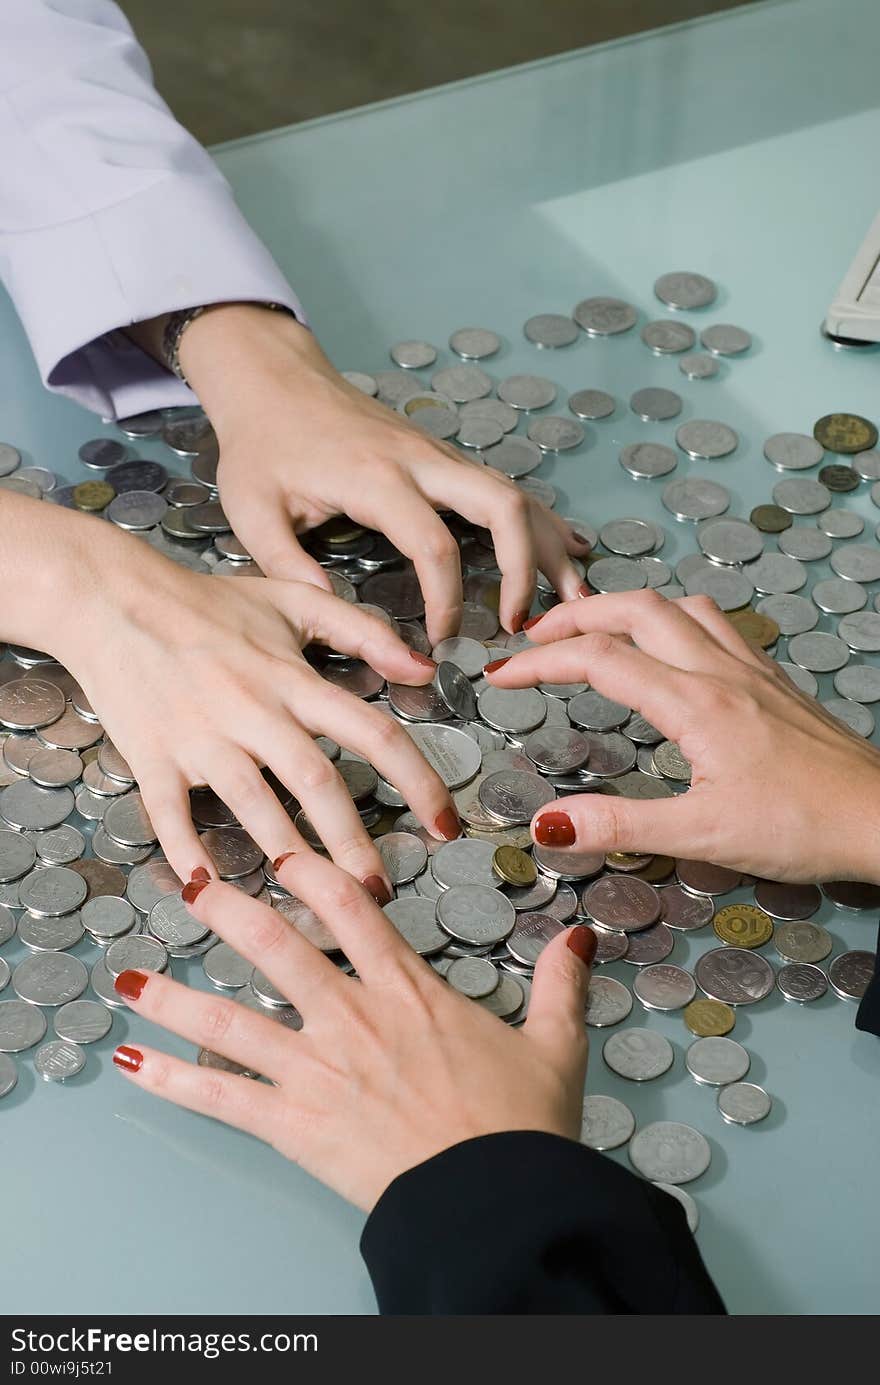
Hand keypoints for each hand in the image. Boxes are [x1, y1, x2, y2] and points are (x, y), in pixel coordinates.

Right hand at [52, 536, 456, 890]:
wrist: (113, 598)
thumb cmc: (207, 603)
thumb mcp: (293, 600)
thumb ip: (364, 630)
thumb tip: (425, 667)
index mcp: (294, 679)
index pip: (373, 732)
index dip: (417, 781)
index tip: (444, 824)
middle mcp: (253, 710)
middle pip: (316, 781)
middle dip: (352, 843)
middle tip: (378, 893)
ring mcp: (200, 735)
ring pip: (251, 803)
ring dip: (284, 855)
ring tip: (313, 902)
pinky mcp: (152, 755)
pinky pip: (170, 812)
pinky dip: (186, 850)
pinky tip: (207, 891)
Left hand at [110, 854, 595, 1210]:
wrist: (496, 1201)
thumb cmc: (521, 1127)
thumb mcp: (555, 1046)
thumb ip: (560, 985)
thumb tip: (578, 938)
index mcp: (408, 991)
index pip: (351, 910)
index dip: (313, 874)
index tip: (284, 855)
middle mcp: (352, 1017)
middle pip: (273, 947)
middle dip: (224, 911)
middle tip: (189, 884)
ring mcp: (317, 1070)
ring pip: (228, 1019)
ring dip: (171, 995)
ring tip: (127, 977)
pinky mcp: (294, 1124)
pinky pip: (218, 1097)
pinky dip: (169, 1079)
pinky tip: (131, 1061)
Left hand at [178, 306, 588, 641]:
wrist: (272, 379)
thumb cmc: (261, 445)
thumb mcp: (252, 510)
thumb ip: (289, 567)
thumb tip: (335, 616)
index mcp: (376, 478)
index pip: (434, 545)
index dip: (447, 600)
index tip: (442, 640)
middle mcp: (420, 460)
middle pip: (502, 505)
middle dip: (527, 566)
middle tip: (528, 622)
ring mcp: (438, 453)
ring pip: (515, 493)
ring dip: (549, 544)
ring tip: (576, 595)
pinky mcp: (443, 455)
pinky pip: (504, 486)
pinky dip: (541, 520)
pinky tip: (569, 547)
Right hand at [486, 589, 879, 883]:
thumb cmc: (803, 828)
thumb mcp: (702, 836)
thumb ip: (620, 826)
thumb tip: (547, 826)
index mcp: (695, 702)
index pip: (599, 659)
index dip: (540, 661)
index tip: (500, 676)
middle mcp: (720, 671)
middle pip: (635, 608)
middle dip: (573, 614)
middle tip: (531, 636)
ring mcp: (750, 668)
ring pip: (678, 605)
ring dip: (624, 605)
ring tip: (591, 630)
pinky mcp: (773, 680)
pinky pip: (714, 622)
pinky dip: (671, 617)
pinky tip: (668, 646)